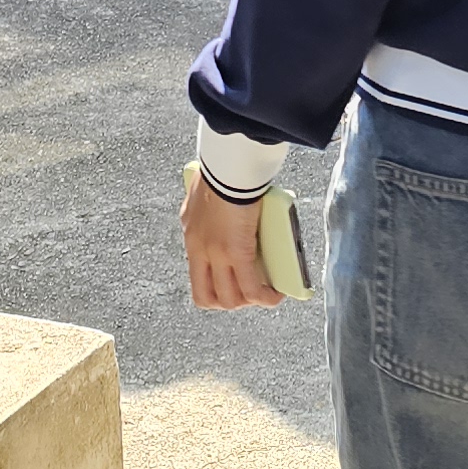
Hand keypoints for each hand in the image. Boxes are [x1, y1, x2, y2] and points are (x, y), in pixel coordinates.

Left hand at [183, 166, 281, 310]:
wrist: (228, 167)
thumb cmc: (221, 173)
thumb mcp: (205, 197)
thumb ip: (211, 209)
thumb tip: (226, 209)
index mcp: (192, 237)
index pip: (197, 279)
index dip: (216, 289)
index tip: (233, 284)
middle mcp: (199, 250)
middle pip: (209, 297)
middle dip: (231, 301)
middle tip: (249, 292)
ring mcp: (216, 254)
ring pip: (230, 299)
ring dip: (249, 300)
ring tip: (265, 293)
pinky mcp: (237, 252)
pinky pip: (252, 288)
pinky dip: (265, 297)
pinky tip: (276, 295)